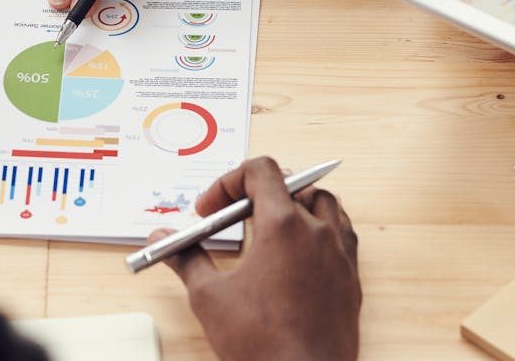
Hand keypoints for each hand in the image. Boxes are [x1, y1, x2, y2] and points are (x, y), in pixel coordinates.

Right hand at [152, 157, 360, 360]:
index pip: (261, 171)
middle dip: (257, 193)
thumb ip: (186, 258)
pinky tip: (299, 251)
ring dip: (295, 204)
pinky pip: (342, 233)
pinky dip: (320, 229)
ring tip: (269, 226)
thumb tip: (163, 239)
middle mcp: (318, 232)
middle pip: (291, 184)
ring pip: (324, 203)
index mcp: (283, 226)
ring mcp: (340, 254)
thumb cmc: (263, 344)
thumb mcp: (210, 297)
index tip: (211, 208)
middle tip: (233, 217)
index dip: (229, 182)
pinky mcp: (351, 277)